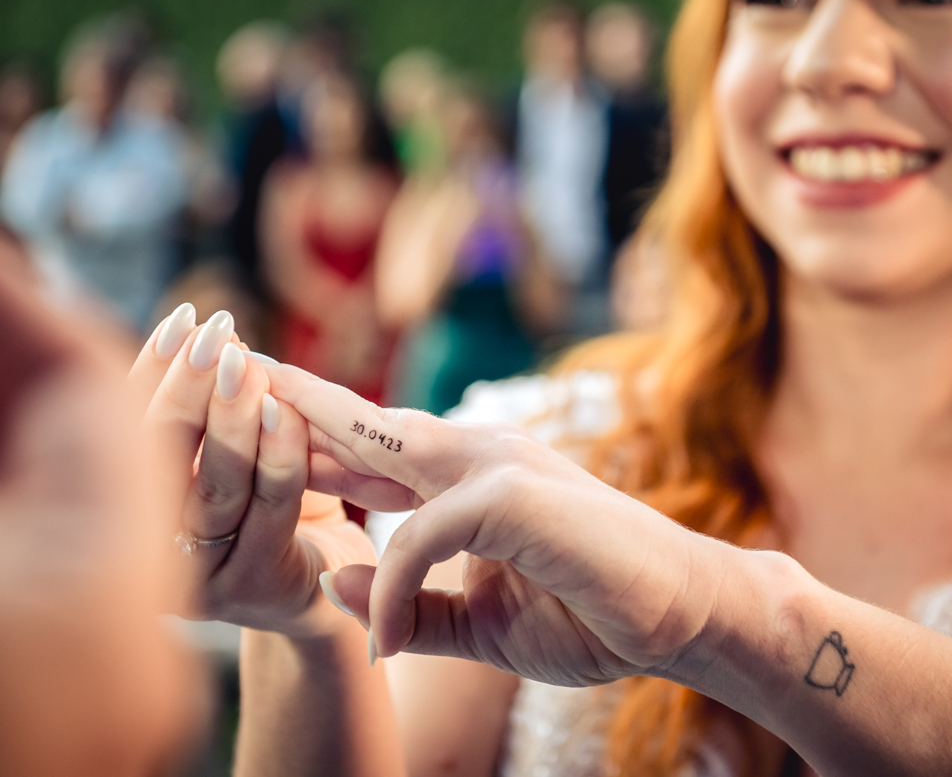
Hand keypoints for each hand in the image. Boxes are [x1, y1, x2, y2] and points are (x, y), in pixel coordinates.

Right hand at [129, 304, 375, 637]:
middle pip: (159, 462)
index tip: (184, 320)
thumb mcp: (241, 458)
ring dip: (233, 421)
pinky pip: (272, 509)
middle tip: (214, 338)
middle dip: (187, 390)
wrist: (331, 593)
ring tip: (246, 368)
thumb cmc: (279, 512)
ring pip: (215, 488)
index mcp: (133, 511)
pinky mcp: (256, 585)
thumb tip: (213, 336)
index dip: (153, 373)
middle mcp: (152, 553)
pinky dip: (279, 456)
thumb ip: (218, 414)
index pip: (134, 434)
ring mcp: (202, 576)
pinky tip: (287, 412)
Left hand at [264, 363, 743, 684]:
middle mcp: (479, 456)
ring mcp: (499, 466)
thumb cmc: (590, 613)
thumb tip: (334, 578)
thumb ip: (407, 602)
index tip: (250, 423)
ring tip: (242, 408)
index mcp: (469, 480)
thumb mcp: (479, 623)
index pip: (372, 453)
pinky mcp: (516, 496)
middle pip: (365, 426)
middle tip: (218, 367)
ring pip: (383, 444)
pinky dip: (394, 584)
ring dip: (311, 437)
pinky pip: (422, 536)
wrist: (681, 617)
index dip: (309, 438)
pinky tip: (384, 636)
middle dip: (291, 402)